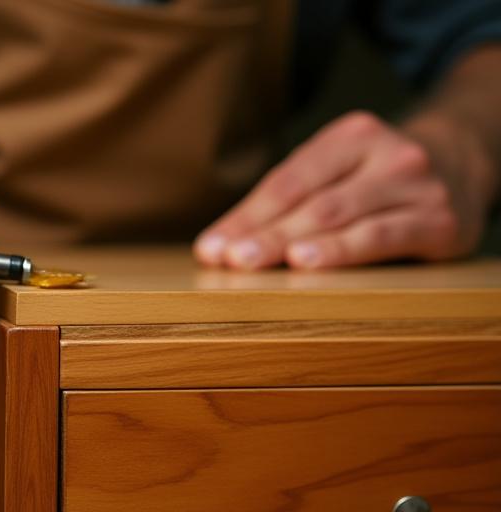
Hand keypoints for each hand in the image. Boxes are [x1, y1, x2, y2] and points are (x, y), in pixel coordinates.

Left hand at [194, 111, 490, 269]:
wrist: (466, 164)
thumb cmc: (378, 178)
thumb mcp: (338, 172)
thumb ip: (288, 201)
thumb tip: (219, 244)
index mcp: (350, 135)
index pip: (286, 181)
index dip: (245, 215)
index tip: (210, 246)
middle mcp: (385, 153)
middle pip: (309, 200)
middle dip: (261, 232)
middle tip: (225, 258)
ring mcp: (415, 186)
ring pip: (340, 216)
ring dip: (291, 243)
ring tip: (252, 261)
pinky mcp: (439, 221)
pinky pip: (381, 238)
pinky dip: (341, 251)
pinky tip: (309, 264)